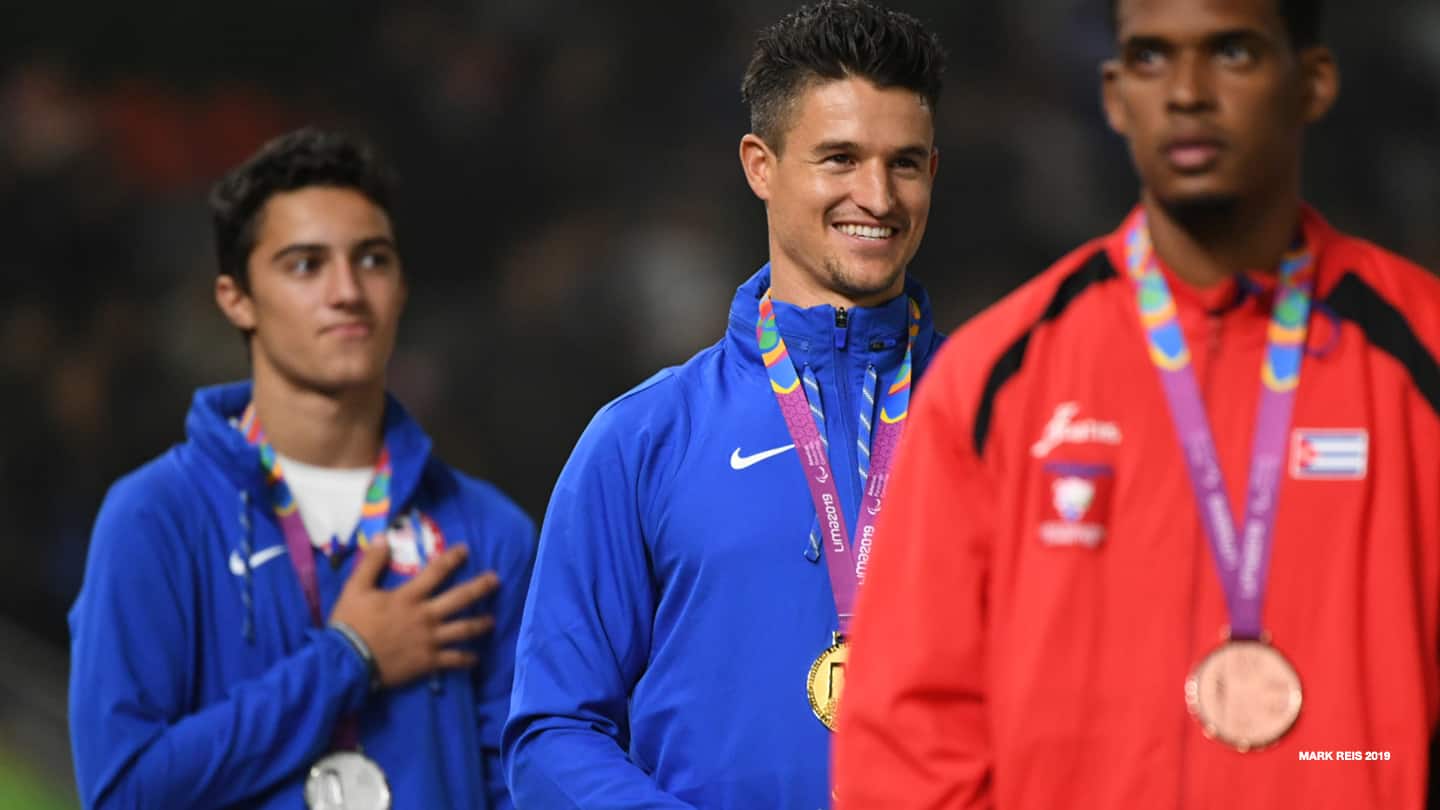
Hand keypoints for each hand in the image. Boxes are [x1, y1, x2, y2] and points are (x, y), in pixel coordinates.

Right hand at [329, 542, 499, 687]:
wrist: (346, 663)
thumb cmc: (350, 624)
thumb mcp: (355, 588)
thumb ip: (371, 563)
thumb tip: (382, 538)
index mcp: (409, 596)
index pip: (437, 571)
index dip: (453, 558)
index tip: (465, 550)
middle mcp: (426, 616)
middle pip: (461, 598)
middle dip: (481, 587)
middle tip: (496, 580)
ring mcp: (430, 640)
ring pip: (464, 629)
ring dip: (481, 623)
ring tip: (492, 620)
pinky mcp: (428, 662)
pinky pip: (454, 660)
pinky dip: (467, 659)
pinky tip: (476, 658)